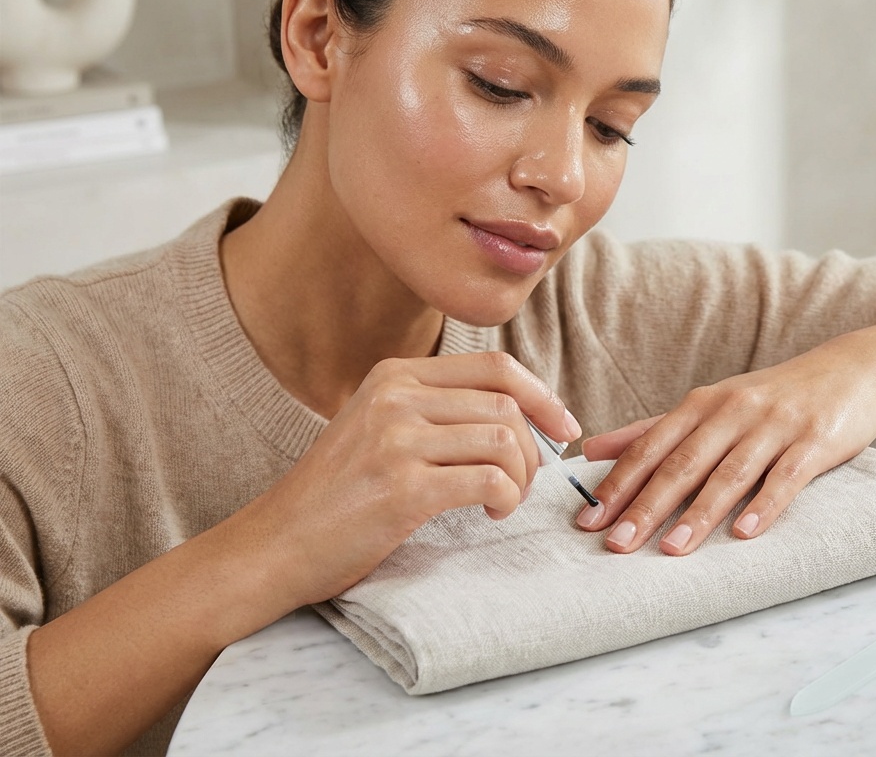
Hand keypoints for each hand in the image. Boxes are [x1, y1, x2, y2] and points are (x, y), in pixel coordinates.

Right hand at [226, 352, 578, 606]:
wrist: (275, 546)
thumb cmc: (336, 497)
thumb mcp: (378, 429)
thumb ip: (434, 411)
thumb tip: (519, 417)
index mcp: (394, 376)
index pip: (495, 367)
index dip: (542, 396)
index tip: (564, 427)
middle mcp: (395, 397)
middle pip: (506, 404)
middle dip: (534, 446)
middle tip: (525, 481)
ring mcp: (396, 440)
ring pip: (503, 439)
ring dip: (520, 476)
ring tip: (503, 500)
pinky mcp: (402, 487)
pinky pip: (488, 480)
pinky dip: (505, 498)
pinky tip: (490, 513)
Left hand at [574, 332, 875, 554]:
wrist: (852, 370)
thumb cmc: (774, 396)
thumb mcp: (713, 404)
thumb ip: (654, 428)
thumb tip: (593, 449)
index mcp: (703, 404)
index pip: (651, 447)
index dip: (618, 483)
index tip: (588, 520)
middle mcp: (734, 410)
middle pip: (683, 463)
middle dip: (647, 505)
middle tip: (617, 543)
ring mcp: (775, 425)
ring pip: (730, 473)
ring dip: (699, 514)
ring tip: (672, 550)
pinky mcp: (815, 440)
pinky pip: (786, 476)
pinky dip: (765, 505)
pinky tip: (745, 533)